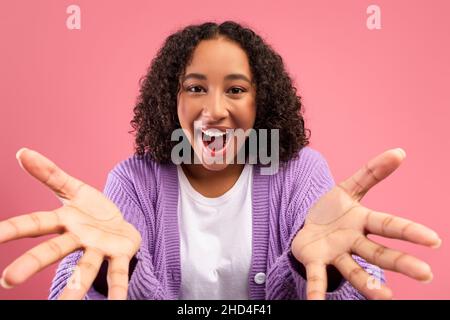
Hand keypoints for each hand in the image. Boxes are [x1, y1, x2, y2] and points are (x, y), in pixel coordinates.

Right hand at [0, 148, 141, 298]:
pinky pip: (117, 273)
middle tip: (7, 280)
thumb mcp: (74, 189)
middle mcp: (77, 239)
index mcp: (64, 221)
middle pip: (52, 250)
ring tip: (63, 305)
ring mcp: (98, 249)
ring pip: (84, 269)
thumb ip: (50, 173)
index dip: (11, 229)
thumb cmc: (94, 211)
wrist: (123, 226)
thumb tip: (22, 152)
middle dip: (31, 264)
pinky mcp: (119, 255)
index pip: (33, 224)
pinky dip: (117, 289)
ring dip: (74, 288)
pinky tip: (118, 303)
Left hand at [291, 148, 441, 299]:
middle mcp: (353, 242)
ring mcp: (335, 254)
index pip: (389, 225)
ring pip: (354, 269)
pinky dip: (318, 292)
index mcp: (363, 221)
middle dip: (400, 263)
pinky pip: (318, 278)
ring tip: (386, 297)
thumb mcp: (348, 188)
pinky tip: (316, 305)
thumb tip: (399, 152)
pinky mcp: (315, 261)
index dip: (409, 231)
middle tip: (425, 275)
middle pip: (378, 252)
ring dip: (369, 283)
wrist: (307, 226)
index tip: (434, 239)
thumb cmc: (333, 211)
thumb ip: (372, 172)